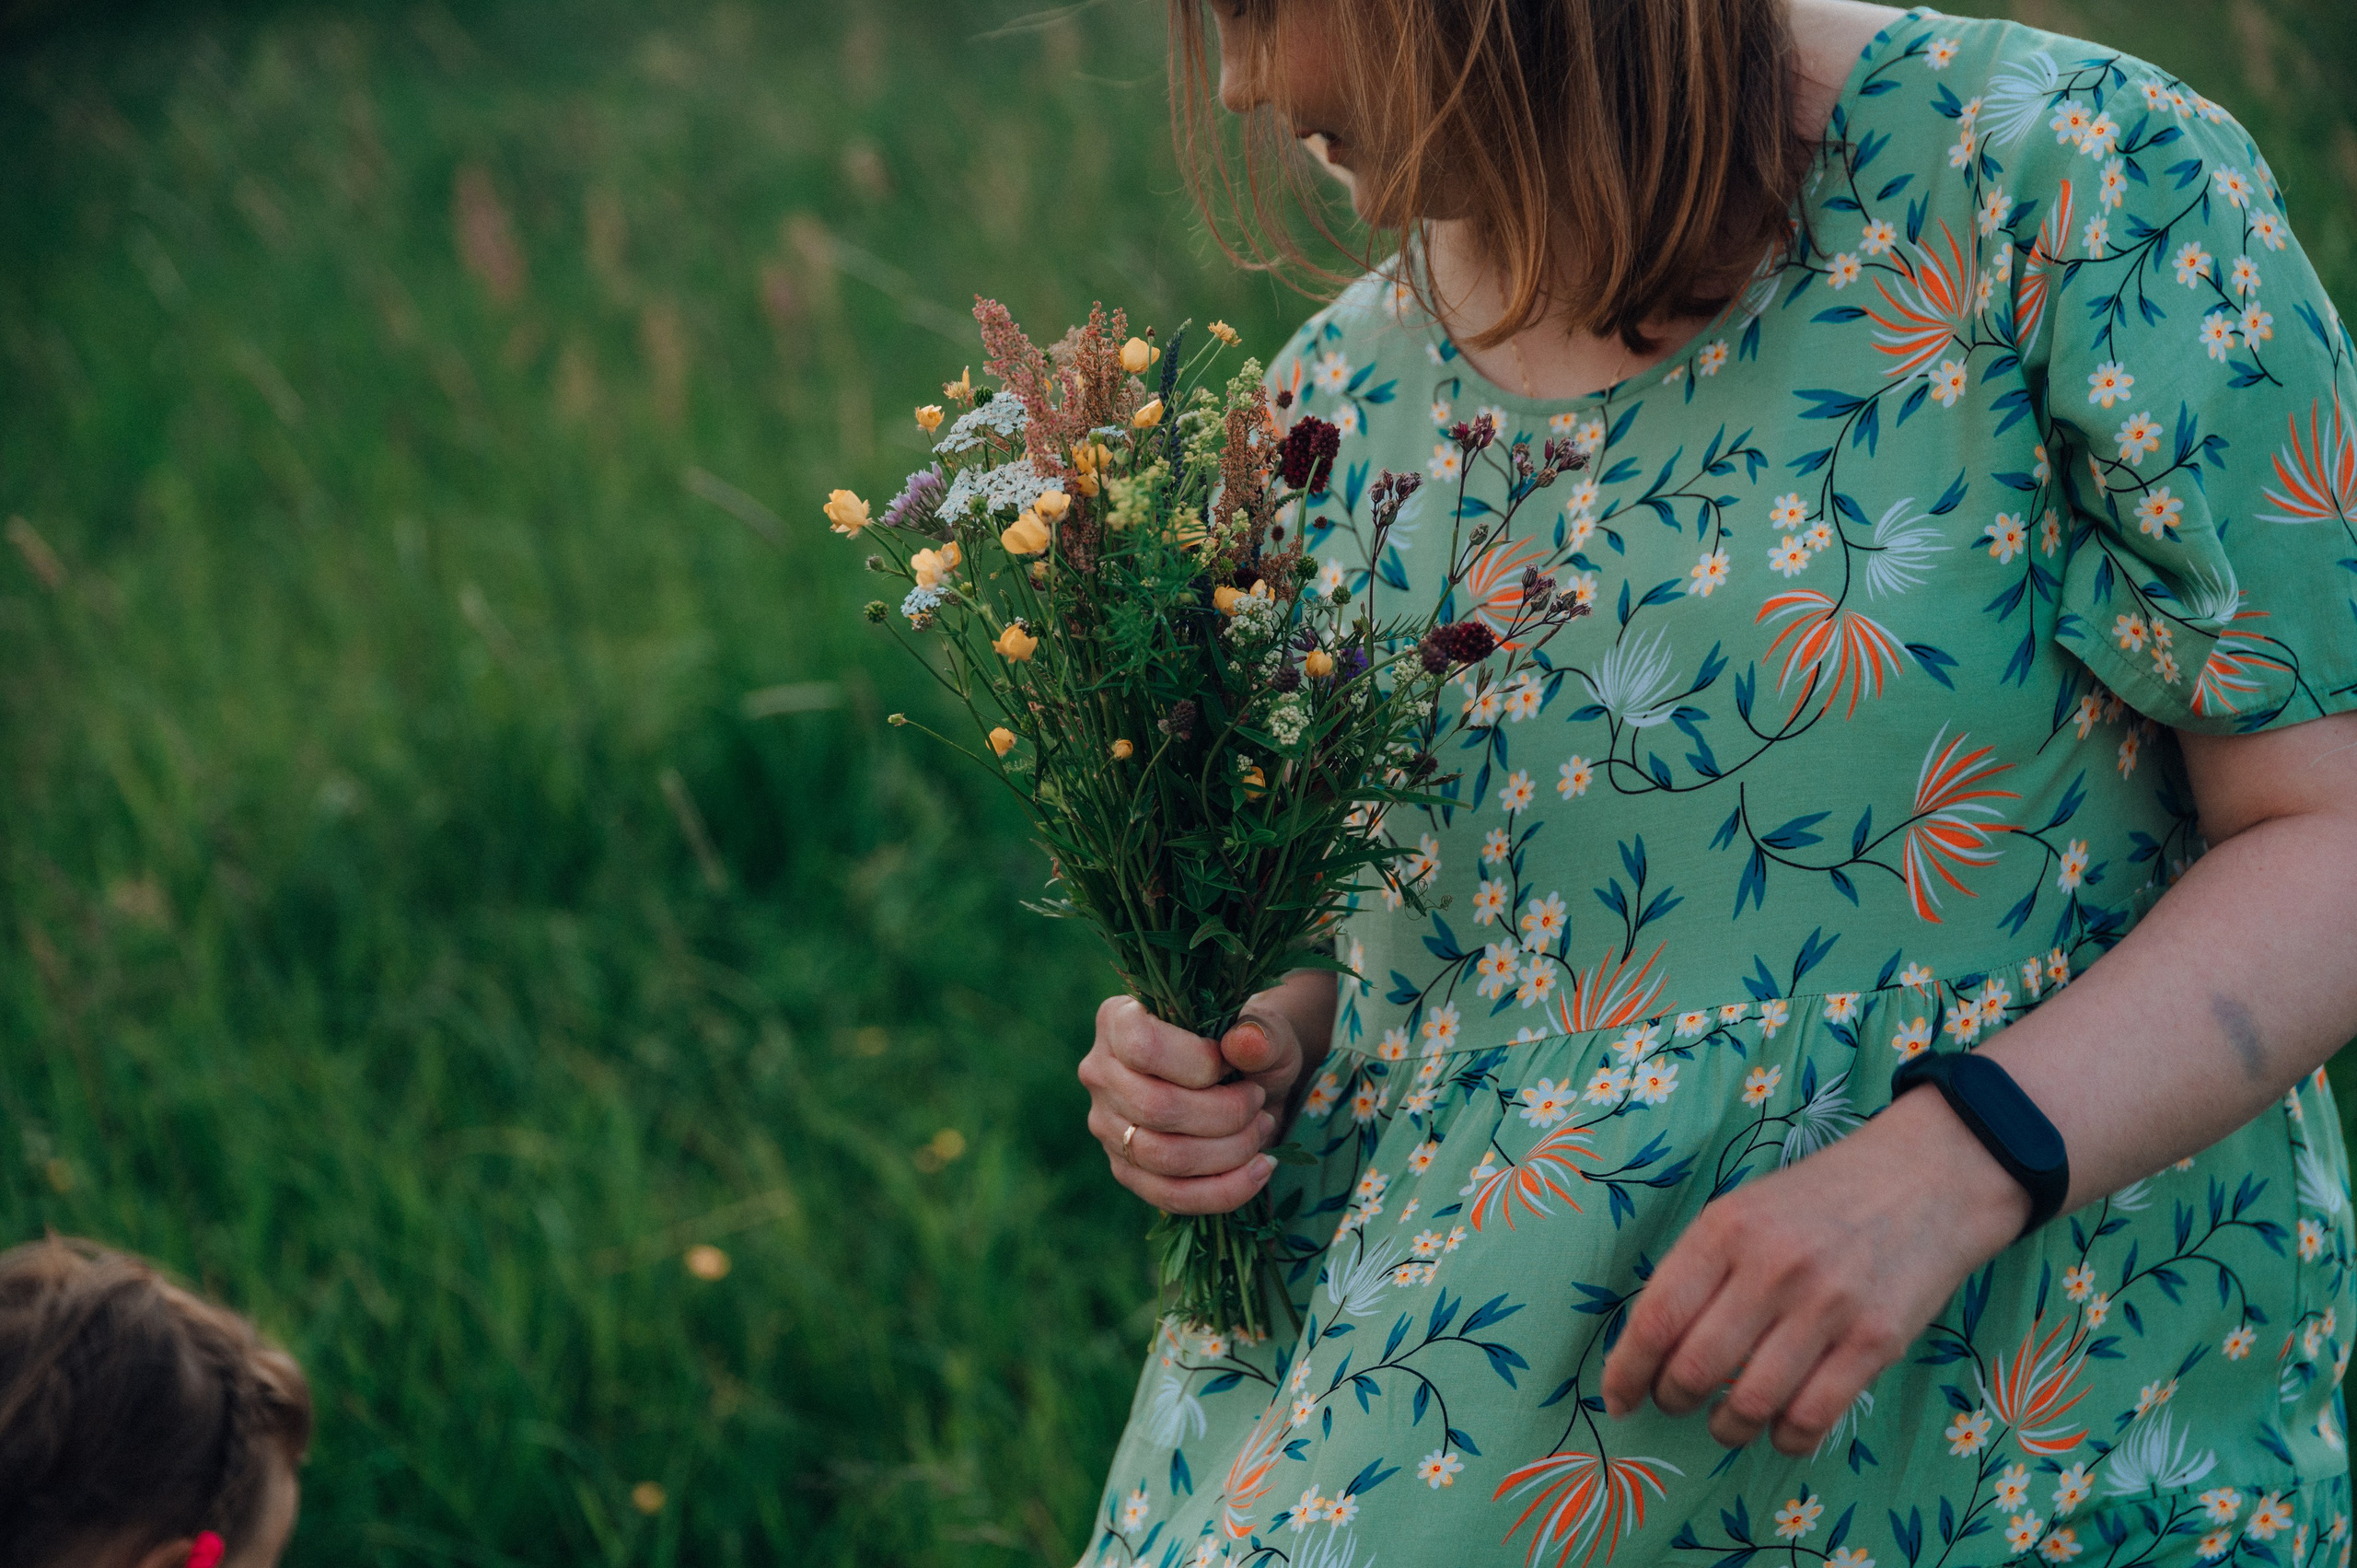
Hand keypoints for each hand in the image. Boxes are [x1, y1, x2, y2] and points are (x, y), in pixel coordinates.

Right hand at [1077, 994, 1308, 1214]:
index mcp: (1119, 1019)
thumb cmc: (1246, 1047)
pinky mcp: (1125, 1169)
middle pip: (1156, 1108)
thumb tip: (1246, 1044)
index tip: (1231, 1063)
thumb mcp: (1264, 1030)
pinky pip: (1170, 1195)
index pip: (1143, 1047)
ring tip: (1261, 1130)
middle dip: (1225, 1113)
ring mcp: (1107, 1125)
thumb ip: (1260, 1033)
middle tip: (1258, 1101)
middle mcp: (1100, 1072)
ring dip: (1228, 1151)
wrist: (1246, 1081)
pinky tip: (1259, 1170)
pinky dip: (1224, 1190)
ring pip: (1163, 1157)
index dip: (1198, 1063)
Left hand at [1600, 1086, 2030, 1454]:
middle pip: (1695, 1368)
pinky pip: (1813, 1417)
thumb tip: (1650, 1347)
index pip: (1656, 1318)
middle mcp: (1771, 1267)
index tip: (1616, 1397)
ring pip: (1750, 1403)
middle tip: (1674, 1403)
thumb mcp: (1744, 1209)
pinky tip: (1778, 1429)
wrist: (1926, 1179)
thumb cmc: (1819, 1199)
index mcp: (1725, 1229)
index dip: (1626, 1371)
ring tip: (1725, 1422)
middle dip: (1672, 1400)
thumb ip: (1699, 1269)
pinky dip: (1785, 1438)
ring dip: (1726, 1427)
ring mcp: (1827, 1307)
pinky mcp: (1876, 1341)